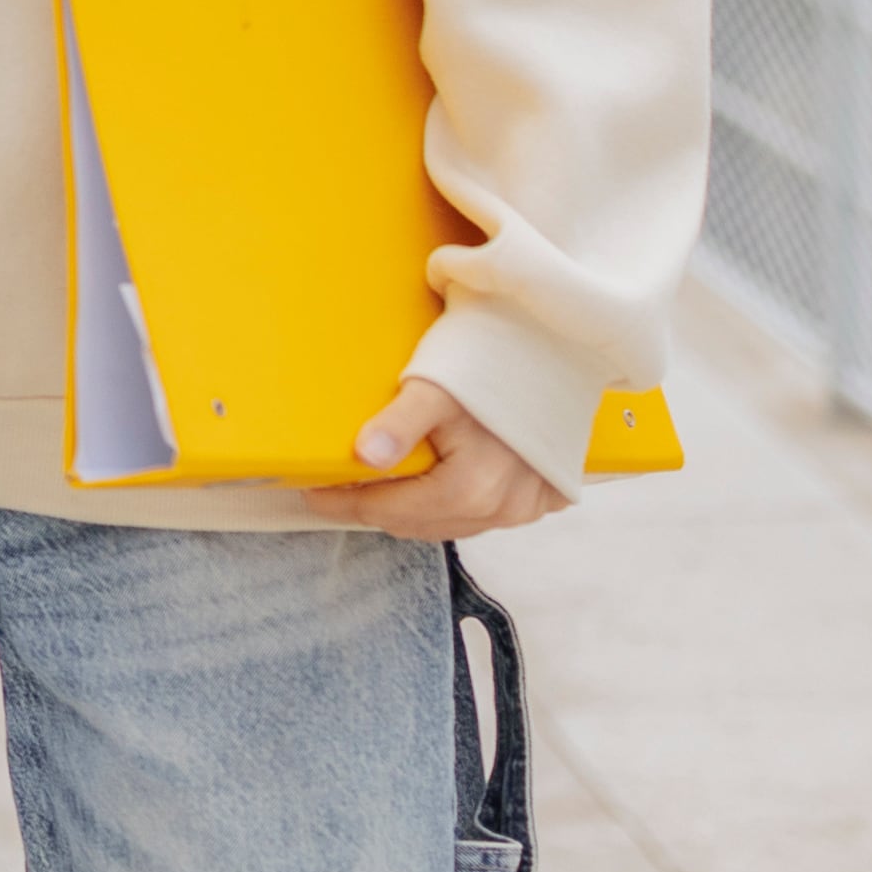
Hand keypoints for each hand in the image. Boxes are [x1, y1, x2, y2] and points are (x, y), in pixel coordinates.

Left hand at [304, 377, 568, 540]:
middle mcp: (504, 509)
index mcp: (473, 489)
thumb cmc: (493, 360)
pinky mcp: (542, 498)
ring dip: (413, 507)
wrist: (559, 346)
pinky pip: (482, 515)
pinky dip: (452, 503)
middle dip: (375, 506)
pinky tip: (434, 479)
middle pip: (417, 524)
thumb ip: (399, 425)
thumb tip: (365, 456)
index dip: (344, 502)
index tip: (312, 491)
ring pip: (449, 524)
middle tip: (340, 484)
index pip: (388, 511)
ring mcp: (526, 508)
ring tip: (381, 480)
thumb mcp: (436, 387)